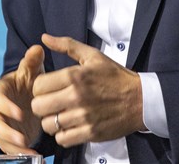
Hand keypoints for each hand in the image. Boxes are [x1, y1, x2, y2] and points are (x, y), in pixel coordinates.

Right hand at [0, 44, 44, 153]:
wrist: (32, 98)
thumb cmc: (29, 83)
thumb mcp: (32, 72)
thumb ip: (33, 61)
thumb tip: (37, 48)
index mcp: (0, 90)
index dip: (4, 106)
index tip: (19, 113)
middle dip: (5, 130)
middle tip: (21, 137)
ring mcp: (1, 123)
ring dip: (10, 143)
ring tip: (26, 149)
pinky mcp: (7, 136)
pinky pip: (8, 146)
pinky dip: (18, 152)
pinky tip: (33, 155)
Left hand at [30, 34, 144, 146]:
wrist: (141, 100)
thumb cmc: (115, 77)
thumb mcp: (92, 56)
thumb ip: (66, 45)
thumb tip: (44, 38)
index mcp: (74, 76)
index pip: (38, 86)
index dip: (39, 88)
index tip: (46, 89)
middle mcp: (76, 97)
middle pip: (38, 107)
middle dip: (41, 105)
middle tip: (50, 103)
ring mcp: (83, 117)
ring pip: (48, 125)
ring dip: (51, 121)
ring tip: (59, 116)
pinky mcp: (90, 133)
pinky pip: (62, 140)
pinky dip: (62, 135)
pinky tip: (68, 127)